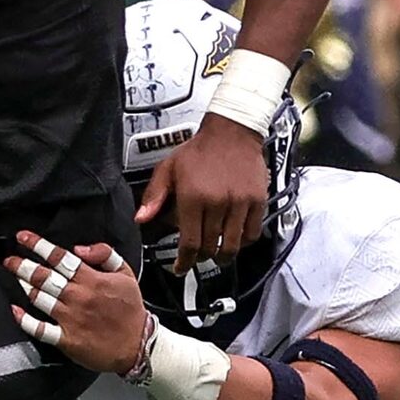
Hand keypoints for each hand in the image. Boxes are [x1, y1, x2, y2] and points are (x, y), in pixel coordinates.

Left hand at [3, 231, 148, 373]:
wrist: (137, 345)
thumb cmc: (131, 310)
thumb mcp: (125, 274)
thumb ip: (105, 254)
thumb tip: (79, 248)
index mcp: (92, 280)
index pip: (59, 258)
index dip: (38, 245)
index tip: (22, 238)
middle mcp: (78, 297)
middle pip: (44, 277)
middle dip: (23, 265)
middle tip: (9, 259)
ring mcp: (70, 319)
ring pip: (39, 298)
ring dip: (24, 285)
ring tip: (13, 276)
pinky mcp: (66, 339)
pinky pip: (41, 329)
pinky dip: (26, 320)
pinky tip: (15, 310)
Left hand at [136, 113, 267, 272]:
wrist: (232, 132)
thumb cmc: (199, 150)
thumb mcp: (168, 168)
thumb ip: (154, 196)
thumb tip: (141, 219)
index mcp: (193, 197)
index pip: (190, 243)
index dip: (184, 262)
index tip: (180, 267)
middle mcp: (217, 202)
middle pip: (210, 247)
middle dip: (201, 258)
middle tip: (196, 257)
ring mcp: (240, 203)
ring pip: (232, 246)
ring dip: (223, 256)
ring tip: (216, 255)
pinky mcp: (257, 201)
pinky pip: (252, 233)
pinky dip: (243, 242)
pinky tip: (234, 240)